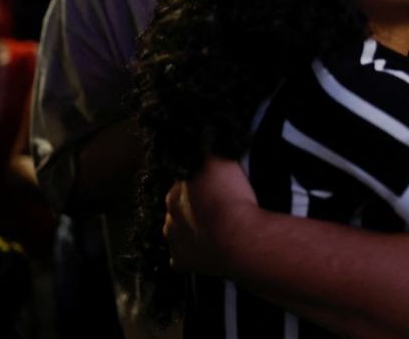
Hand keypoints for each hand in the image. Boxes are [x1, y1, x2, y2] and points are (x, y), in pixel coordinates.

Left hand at [163, 156, 257, 276]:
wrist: (239, 239)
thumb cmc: (230, 201)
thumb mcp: (221, 161)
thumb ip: (208, 154)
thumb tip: (203, 146)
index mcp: (175, 193)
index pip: (182, 184)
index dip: (198, 184)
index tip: (212, 186)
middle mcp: (170, 217)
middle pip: (178, 209)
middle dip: (192, 208)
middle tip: (215, 208)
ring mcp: (175, 242)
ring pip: (177, 233)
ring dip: (190, 230)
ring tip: (214, 230)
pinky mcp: (184, 262)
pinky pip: (182, 258)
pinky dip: (192, 255)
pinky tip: (206, 251)